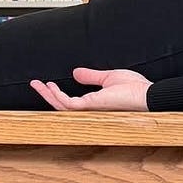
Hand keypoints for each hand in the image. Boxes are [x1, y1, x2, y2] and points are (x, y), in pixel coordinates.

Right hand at [31, 67, 150, 111]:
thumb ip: (91, 76)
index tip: (47, 83)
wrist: (147, 95)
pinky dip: (57, 96)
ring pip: (62, 106)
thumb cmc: (135, 89)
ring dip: (47, 95)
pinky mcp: (92, 106)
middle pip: (62, 106)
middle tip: (34, 84)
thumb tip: (75, 73)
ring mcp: (90, 109)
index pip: (71, 101)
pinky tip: (51, 86)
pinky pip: (68, 104)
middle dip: (46, 96)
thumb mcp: (108, 77)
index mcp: (94, 103)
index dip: (56, 94)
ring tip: (37, 84)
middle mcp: (90, 109)